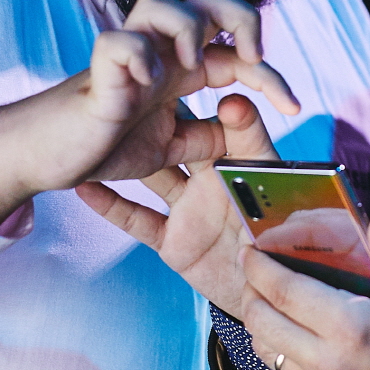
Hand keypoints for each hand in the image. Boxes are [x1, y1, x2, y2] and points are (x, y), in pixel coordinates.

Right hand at [0, 0, 299, 229]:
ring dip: (185, 27)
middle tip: (252, 57)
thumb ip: (207, 137)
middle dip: (241, 17)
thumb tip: (242, 122)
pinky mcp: (96, 74)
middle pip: (206, 0)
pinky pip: (116, 42)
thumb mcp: (169, 147)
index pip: (237, 51)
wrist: (46, 158)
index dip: (272, 73)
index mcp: (178, 71)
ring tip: (192, 68)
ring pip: (157, 1)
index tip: (295, 108)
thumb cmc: (102, 144)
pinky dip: (136, 56)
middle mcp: (156, 55)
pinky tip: (145, 85)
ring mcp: (126, 59)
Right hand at [77, 93, 279, 316]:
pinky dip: (111, 205)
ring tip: (92, 133)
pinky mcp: (172, 241)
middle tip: (122, 90)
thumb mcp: (270, 188)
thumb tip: (235, 99)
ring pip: (149, 175)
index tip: (180, 70)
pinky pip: (137, 220)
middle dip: (151, 119)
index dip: (195, 95)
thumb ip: (253, 145)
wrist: (271, 298)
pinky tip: (84, 186)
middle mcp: (211, 181)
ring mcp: (188, 210)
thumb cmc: (284, 242)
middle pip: (175, 142)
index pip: (218, 122)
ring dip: (123, 158)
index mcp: (240, 163)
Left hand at [237, 213, 369, 369]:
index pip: (283, 289)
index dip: (259, 265)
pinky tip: (287, 327)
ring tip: (267, 295)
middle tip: (254, 267)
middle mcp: (326, 361)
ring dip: (257, 317)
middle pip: (260, 318)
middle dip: (249, 287)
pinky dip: (272, 344)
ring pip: (262, 346)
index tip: (250, 248)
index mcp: (352, 328)